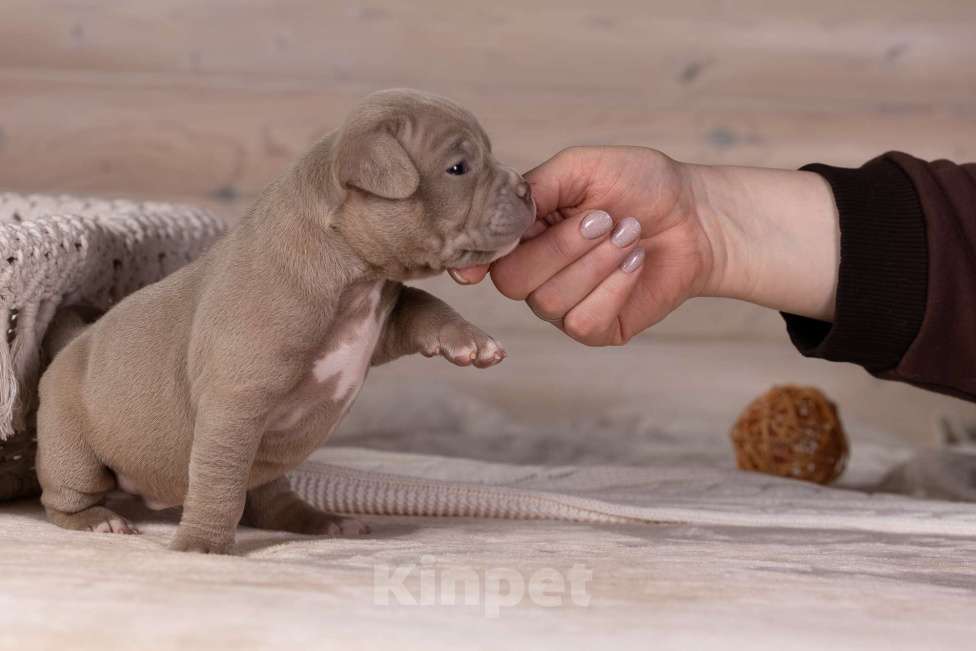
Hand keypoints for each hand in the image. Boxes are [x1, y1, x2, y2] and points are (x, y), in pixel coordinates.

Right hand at [452, 146, 712, 344]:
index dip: (476, 260)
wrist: (696, 215)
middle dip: (562, 247)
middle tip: (604, 219)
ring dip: (597, 262)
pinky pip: (584, 321)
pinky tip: (636, 262)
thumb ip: (531, 190)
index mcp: (523, 233)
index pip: (483, 254)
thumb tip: (488, 223)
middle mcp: (535, 273)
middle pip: (513, 280)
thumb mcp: (580, 168)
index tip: (478, 264)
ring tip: (630, 233)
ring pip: (550, 301)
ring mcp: (563, 305)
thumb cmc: (639, 184)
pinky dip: (615, 287)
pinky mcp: (595, 328)